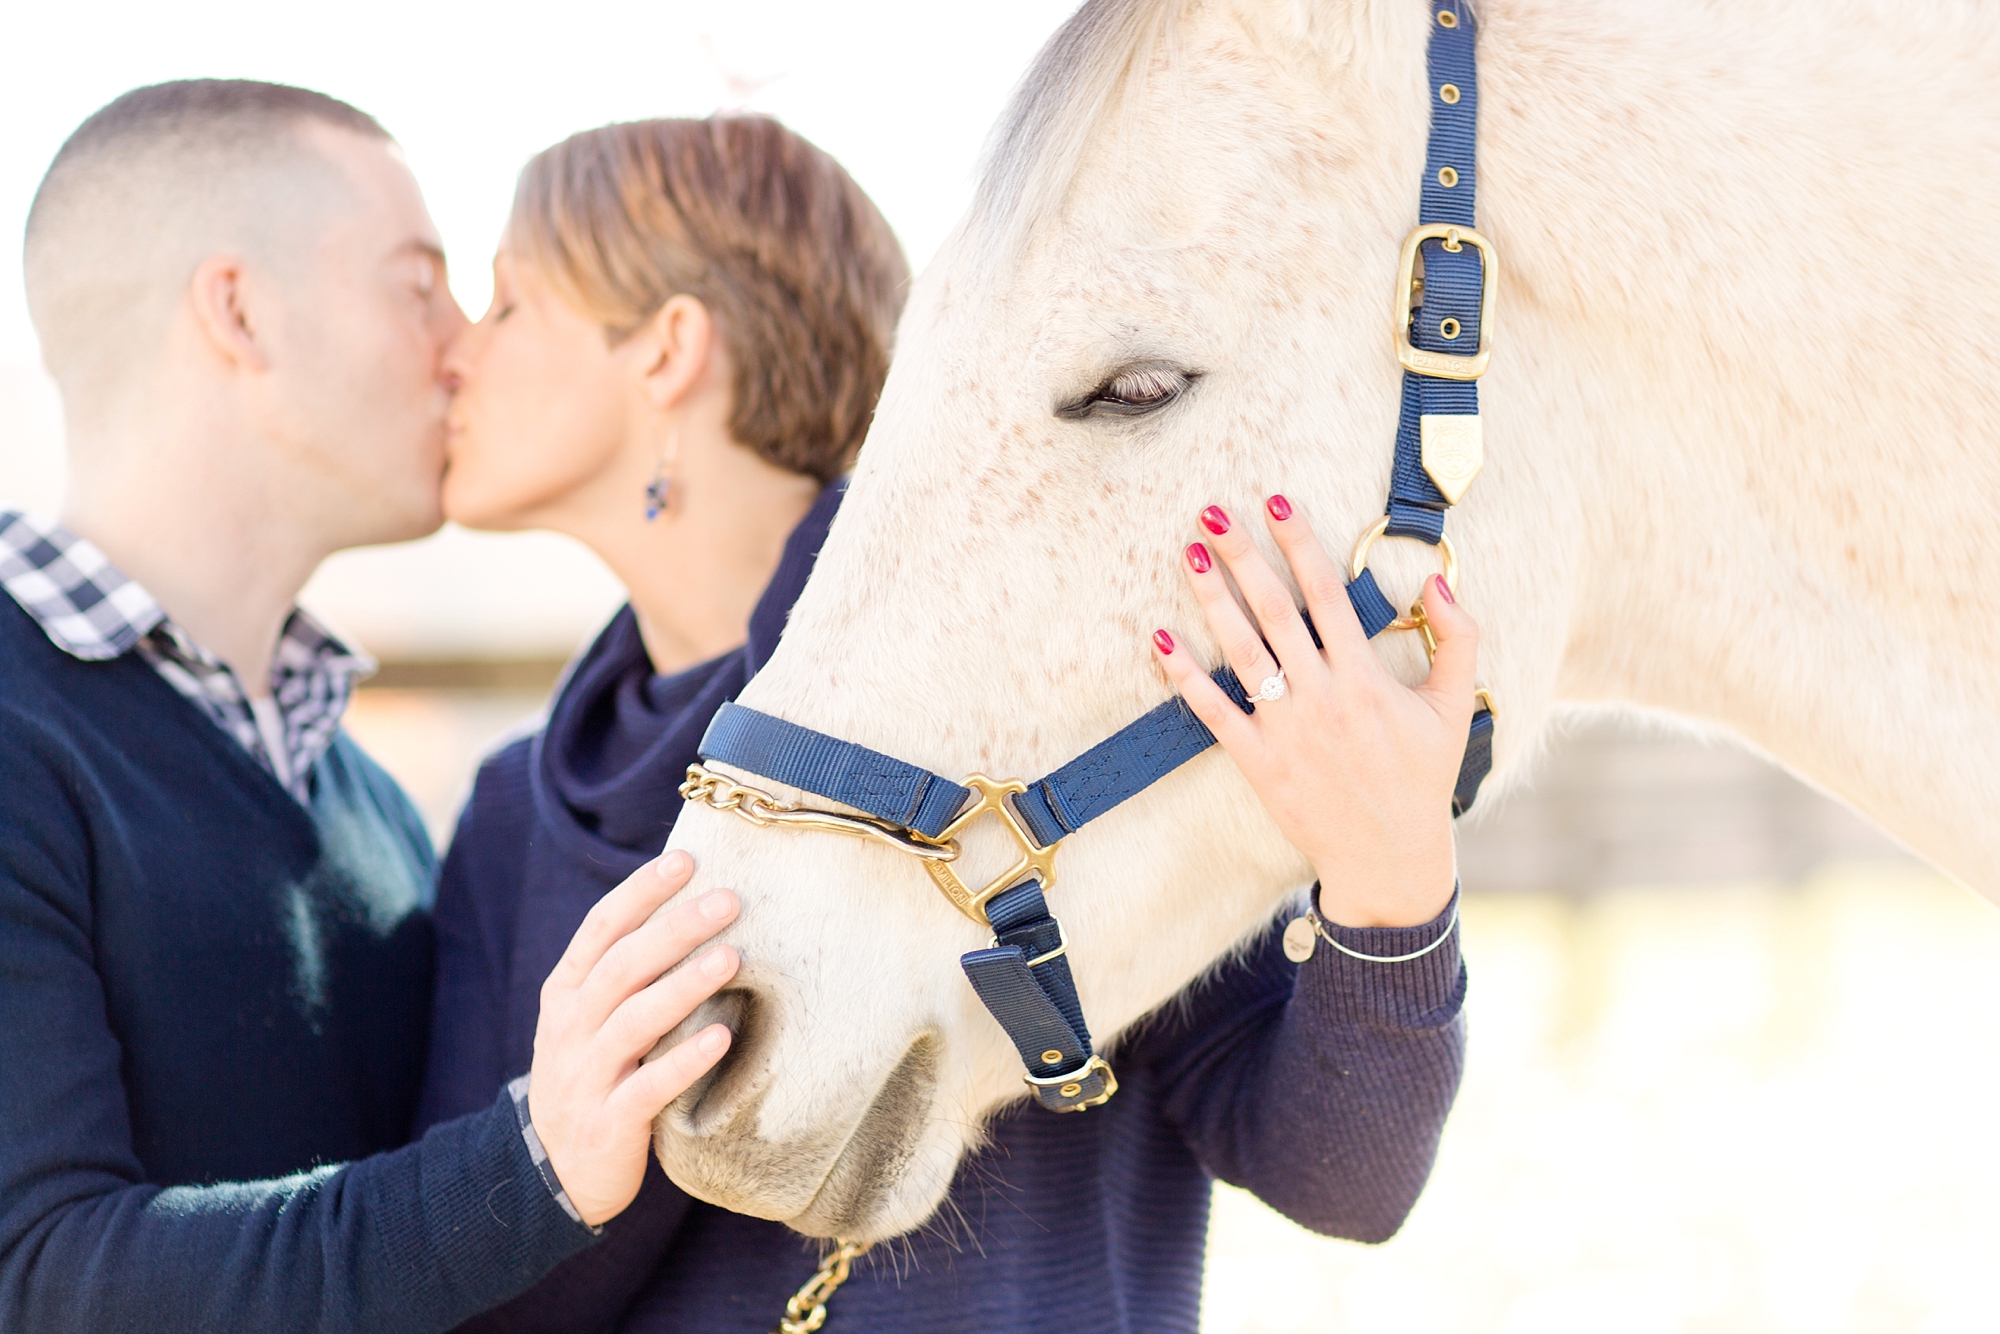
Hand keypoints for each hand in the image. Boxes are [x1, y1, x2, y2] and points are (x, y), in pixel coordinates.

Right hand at [526, 850, 737, 1226]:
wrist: (550, 1171)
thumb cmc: (593, 1077)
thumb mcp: (592, 1020)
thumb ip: (628, 974)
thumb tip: (693, 910)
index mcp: (568, 992)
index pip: (601, 928)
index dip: (641, 891)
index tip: (686, 859)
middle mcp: (571, 1026)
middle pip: (623, 965)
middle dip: (676, 928)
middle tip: (728, 900)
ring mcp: (586, 1074)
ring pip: (635, 1020)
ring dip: (685, 986)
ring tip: (733, 958)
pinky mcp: (608, 1122)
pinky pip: (649, 1086)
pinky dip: (685, 1061)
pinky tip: (722, 1040)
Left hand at [1151, 497, 1477, 927]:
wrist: (1389, 855)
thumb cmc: (1422, 775)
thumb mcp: (1456, 705)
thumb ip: (1459, 639)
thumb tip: (1438, 582)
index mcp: (1366, 677)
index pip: (1326, 593)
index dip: (1299, 543)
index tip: (1276, 501)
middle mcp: (1321, 696)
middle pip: (1273, 610)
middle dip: (1241, 556)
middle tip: (1211, 511)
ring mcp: (1286, 729)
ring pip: (1240, 651)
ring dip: (1210, 599)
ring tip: (1187, 554)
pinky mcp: (1258, 762)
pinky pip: (1213, 712)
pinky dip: (1185, 677)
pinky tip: (1159, 640)